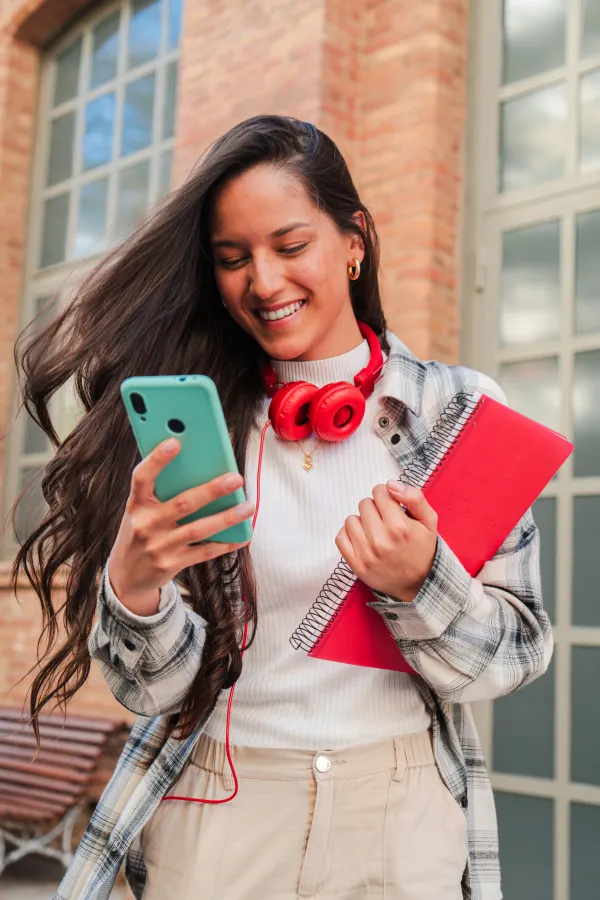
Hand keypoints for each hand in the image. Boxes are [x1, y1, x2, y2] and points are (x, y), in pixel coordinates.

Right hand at [108, 438, 253, 615]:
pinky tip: (242, 535)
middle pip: (182, 504)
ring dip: (226, 518)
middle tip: (236, 478)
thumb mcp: (141, 511)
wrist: (127, 575)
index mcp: (136, 505)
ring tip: (248, 507)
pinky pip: (204, 552)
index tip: (175, 442)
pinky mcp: (171, 564)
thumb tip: (200, 468)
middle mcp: (145, 525)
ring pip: (198, 529)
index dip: (156, 460)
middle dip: (211, 490)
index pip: (141, 478)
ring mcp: (158, 547)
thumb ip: (161, 492)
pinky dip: (225, 544)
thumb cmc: (141, 531)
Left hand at [335, 481, 437, 602]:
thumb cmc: (423, 549)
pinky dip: (349, 535)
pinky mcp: (356, 565)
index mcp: (400, 527)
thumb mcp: (429, 521)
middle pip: (364, 504)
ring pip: (351, 519)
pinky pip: (340, 537)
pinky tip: (363, 539)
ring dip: (362, 522)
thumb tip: (390, 484)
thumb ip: (414, 497)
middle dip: (375, 508)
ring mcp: (367, 554)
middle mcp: (381, 540)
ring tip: (375, 531)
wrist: (419, 585)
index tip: (393, 507)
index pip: (380, 492)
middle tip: (386, 521)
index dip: (387, 496)